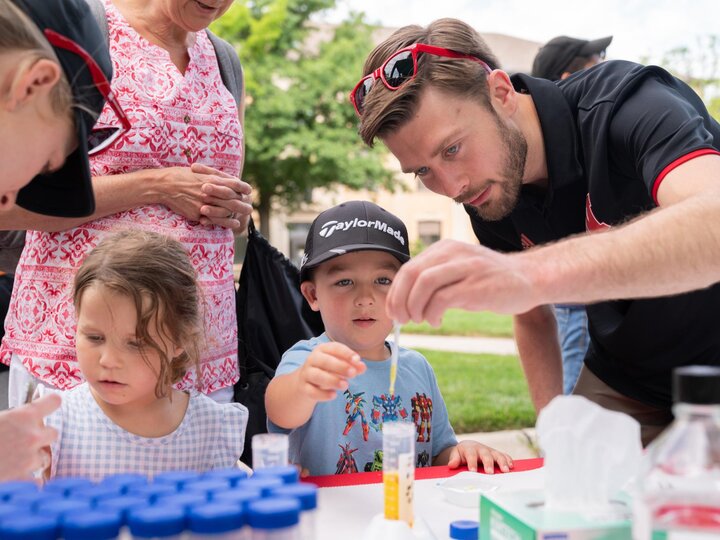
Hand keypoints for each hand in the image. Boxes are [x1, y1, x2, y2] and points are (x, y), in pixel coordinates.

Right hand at [0, 394, 60, 480]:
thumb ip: (12, 419)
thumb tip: (17, 421)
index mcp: (23, 415)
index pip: (53, 402)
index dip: (50, 404)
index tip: (48, 406)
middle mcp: (32, 435)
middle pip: (53, 433)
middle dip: (41, 437)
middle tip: (25, 441)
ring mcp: (29, 458)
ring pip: (45, 457)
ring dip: (34, 459)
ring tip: (15, 461)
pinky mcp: (23, 478)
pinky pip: (38, 481)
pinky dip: (30, 482)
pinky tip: (19, 479)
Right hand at [156, 164, 251, 229]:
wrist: (164, 186)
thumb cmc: (181, 176)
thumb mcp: (199, 172)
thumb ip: (213, 176)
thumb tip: (227, 179)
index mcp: (211, 180)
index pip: (233, 184)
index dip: (243, 188)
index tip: (249, 191)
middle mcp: (210, 192)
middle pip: (232, 200)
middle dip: (243, 205)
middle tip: (250, 208)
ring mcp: (204, 204)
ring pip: (225, 211)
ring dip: (237, 215)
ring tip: (245, 216)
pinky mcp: (197, 213)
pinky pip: (214, 220)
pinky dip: (225, 222)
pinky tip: (233, 224)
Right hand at [296, 342, 366, 401]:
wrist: (305, 380)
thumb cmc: (327, 369)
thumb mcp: (340, 365)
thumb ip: (352, 365)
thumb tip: (362, 367)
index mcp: (323, 349)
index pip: (334, 348)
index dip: (346, 353)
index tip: (357, 360)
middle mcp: (312, 359)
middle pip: (324, 361)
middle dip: (340, 366)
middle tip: (353, 373)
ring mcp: (307, 373)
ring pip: (317, 375)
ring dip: (332, 380)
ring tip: (345, 385)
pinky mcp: (303, 387)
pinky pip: (311, 391)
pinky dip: (322, 394)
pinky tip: (333, 395)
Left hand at [386, 239, 540, 325]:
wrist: (529, 279)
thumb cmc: (489, 280)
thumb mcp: (459, 271)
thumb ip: (435, 279)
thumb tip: (403, 299)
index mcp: (444, 248)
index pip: (408, 268)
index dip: (395, 292)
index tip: (393, 311)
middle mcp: (453, 253)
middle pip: (411, 274)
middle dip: (399, 300)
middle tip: (401, 319)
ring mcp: (466, 267)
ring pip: (424, 283)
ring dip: (414, 306)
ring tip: (420, 320)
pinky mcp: (476, 285)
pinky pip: (443, 298)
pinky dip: (432, 313)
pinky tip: (436, 321)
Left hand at [447, 440, 513, 473]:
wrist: (468, 446)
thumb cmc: (462, 453)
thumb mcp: (456, 454)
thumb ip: (454, 459)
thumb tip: (452, 464)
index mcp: (470, 449)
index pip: (471, 455)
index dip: (472, 463)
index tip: (472, 471)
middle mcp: (481, 449)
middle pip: (486, 455)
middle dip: (488, 463)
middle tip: (490, 472)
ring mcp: (490, 451)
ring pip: (497, 455)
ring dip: (502, 462)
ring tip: (505, 471)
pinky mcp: (497, 454)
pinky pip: (504, 455)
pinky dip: (508, 460)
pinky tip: (512, 466)